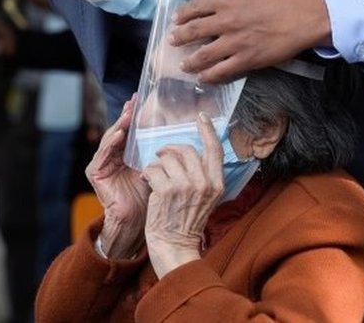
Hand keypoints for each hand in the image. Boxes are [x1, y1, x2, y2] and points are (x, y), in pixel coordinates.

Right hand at [86, 95, 150, 257]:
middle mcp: (110, 158)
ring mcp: (101, 165)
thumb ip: (158, 154)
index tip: (141, 100)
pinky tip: (120, 133)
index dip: (134, 117)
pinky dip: (111, 143)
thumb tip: (175, 134)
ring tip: (128, 114)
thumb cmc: (148, 199)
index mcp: (123, 156)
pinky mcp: (95, 173)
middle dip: (126, 116)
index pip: (128, 132)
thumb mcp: (155, 170)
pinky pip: (103, 155)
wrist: (137, 222)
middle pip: (118, 132)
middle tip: (133, 101)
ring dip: (119, 126)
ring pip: (110, 140)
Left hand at [142, 112, 223, 277]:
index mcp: (217, 184)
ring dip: (156, 163)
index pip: (215, 149)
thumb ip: (202, 176)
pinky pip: (153, 169)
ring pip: (167, 158)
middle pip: (186, 149)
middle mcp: (204, 183)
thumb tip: (191, 152)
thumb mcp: (204, 198)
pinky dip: (147, 173)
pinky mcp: (166, 191)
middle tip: (160, 155)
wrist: (174, 246)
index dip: (208, 130)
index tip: (201, 117)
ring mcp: (186, 187)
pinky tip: (146, 182)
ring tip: (153, 174)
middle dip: (169, 149)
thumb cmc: (185, 221)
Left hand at [167, 0, 330, 82]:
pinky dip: (209, 76)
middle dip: (179, 38)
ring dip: (189, 61)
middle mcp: (227, 20)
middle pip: (193, 31)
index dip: (181, 15)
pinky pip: (222, 71)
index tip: (175, 21)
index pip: (193, 8)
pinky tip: (202, 78)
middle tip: (172, 42)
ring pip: (203, 55)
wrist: (306, 15)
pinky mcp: (248, 59)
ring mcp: (236, 42)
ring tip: (183, 65)